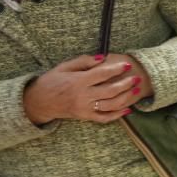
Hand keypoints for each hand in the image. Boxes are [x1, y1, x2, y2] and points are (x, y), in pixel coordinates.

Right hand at [23, 54, 150, 125]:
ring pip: (110, 105)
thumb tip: (102, 58)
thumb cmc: (52, 81)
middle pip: (110, 91)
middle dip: (126, 84)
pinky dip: (117, 115)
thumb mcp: (64, 66)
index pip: (101, 75)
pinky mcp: (85, 117)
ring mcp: (84, 108)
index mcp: (77, 81)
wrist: (39, 102)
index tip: (127, 65)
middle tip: (137, 78)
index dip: (116, 69)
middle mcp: (82, 96)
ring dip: (126, 98)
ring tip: (136, 91)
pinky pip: (104, 118)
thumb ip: (84, 61)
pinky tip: (128, 109)